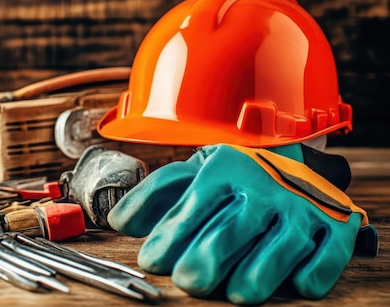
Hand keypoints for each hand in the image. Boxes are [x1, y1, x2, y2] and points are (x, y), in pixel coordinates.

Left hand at [108, 144, 375, 304]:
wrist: (290, 159)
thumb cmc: (232, 176)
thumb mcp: (192, 174)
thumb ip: (156, 195)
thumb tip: (119, 221)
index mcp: (225, 169)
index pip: (193, 205)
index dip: (169, 236)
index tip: (151, 261)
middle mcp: (264, 186)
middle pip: (232, 228)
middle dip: (207, 258)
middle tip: (188, 282)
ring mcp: (301, 206)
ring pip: (279, 245)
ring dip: (258, 273)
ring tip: (235, 293)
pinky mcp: (335, 227)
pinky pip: (326, 254)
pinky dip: (313, 272)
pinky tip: (296, 285)